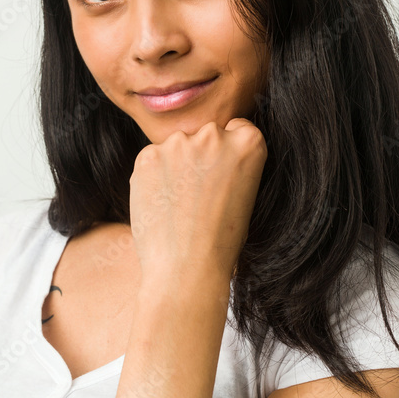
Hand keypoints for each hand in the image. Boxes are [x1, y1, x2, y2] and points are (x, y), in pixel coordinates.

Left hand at [128, 118, 267, 284]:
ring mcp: (179, 143)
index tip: (222, 177)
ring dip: (176, 165)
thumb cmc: (221, 240)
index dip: (228, 154)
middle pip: (205, 135)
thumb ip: (230, 162)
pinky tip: (162, 204)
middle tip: (198, 196)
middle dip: (201, 157)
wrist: (187, 268)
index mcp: (250, 142)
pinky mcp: (148, 154)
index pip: (237, 129)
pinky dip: (154, 176)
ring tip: (179, 205)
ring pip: (176, 146)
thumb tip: (208, 150)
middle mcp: (215, 135)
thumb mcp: (244, 193)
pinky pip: (152, 158)